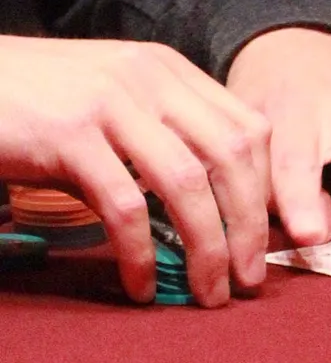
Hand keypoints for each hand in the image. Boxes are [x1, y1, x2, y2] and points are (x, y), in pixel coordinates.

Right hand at [0, 35, 269, 306]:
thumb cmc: (35, 101)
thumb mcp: (110, 102)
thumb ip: (157, 138)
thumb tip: (206, 211)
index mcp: (168, 70)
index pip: (248, 128)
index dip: (265, 189)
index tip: (263, 240)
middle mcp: (149, 79)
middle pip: (230, 156)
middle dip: (248, 226)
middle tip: (247, 280)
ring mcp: (111, 103)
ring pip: (187, 183)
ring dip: (206, 247)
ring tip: (207, 292)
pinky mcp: (69, 136)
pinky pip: (124, 206)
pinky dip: (140, 254)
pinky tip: (139, 286)